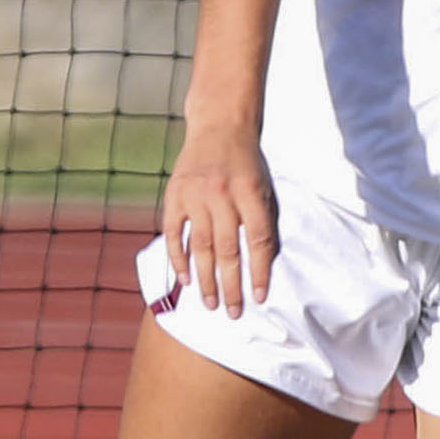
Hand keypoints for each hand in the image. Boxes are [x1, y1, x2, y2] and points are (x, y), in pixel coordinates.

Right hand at [160, 122, 279, 313]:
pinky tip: (185, 280)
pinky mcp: (175, 195)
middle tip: (232, 312)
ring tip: (210, 304)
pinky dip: (178, 258)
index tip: (260, 297)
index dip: (260, 271)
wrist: (219, 126)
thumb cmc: (248, 163)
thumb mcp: (265, 186)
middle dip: (231, 285)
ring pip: (201, 246)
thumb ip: (262, 220)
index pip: (258, 240)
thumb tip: (261, 264)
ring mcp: (195, 195)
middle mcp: (223, 195)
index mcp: (251, 193)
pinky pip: (174, 233)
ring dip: (206, 279)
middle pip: (228, 249)